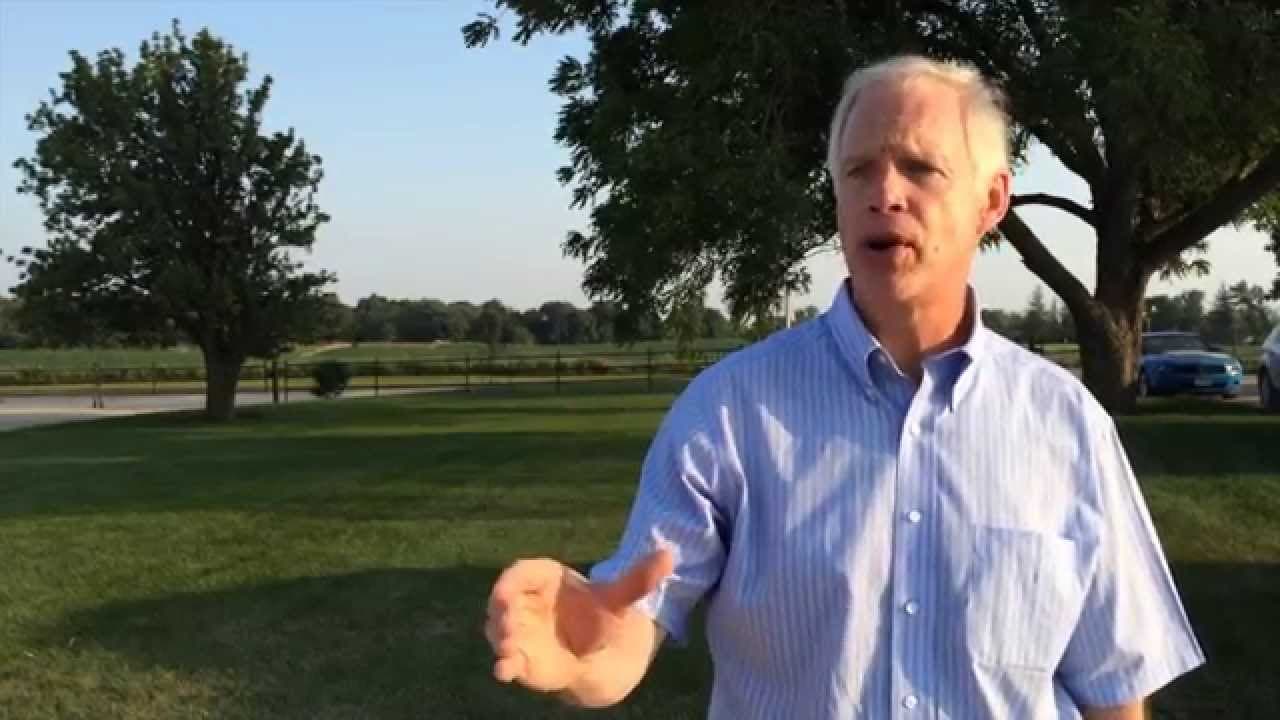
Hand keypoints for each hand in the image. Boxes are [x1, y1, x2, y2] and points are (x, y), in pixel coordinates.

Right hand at [484, 549, 673, 692]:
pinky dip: (503, 665)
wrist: (599, 651)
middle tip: (508, 619)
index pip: (520, 572)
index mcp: (544, 579)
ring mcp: (519, 631)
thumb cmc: (600, 615)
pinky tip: (504, 671)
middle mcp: (524, 603)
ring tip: (509, 646)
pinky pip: (506, 661)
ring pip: (498, 631)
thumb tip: (670, 554)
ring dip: (501, 638)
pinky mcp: (521, 658)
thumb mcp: (620, 598)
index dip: (509, 580)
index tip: (505, 591)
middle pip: (503, 601)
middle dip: (502, 611)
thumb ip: (639, 579)